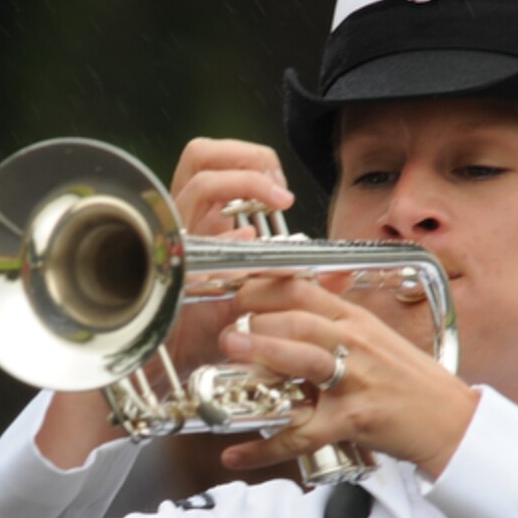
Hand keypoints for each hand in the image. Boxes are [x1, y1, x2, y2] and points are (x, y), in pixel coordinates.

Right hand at [164, 138, 298, 367]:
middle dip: (246, 155)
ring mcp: (177, 233)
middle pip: (200, 153)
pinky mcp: (173, 256)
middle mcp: (187, 220)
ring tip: (276, 200)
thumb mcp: (265, 297)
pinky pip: (196, 220)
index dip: (251, 159)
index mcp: (204, 220)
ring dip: (245, 178)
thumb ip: (302, 281)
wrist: (178, 364)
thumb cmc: (214, 332)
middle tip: (277, 187)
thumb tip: (344, 272)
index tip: (282, 190)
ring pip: (199, 176)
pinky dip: (229, 223)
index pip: (214, 161)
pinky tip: (251, 241)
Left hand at [216, 274, 479, 477]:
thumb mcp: (375, 339)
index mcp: (356, 320)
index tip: (236, 295)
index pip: (304, 291)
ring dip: (264, 353)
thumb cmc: (410, 382)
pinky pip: (302, 434)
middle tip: (227, 333)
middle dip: (257, 322)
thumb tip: (289, 316)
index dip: (265, 289)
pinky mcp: (353, 419)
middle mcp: (355, 343)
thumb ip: (334, 326)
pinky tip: (236, 456)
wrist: (450, 421)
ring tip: (230, 352)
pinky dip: (264, 448)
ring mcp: (355, 380)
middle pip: (300, 321)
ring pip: (304, 361)